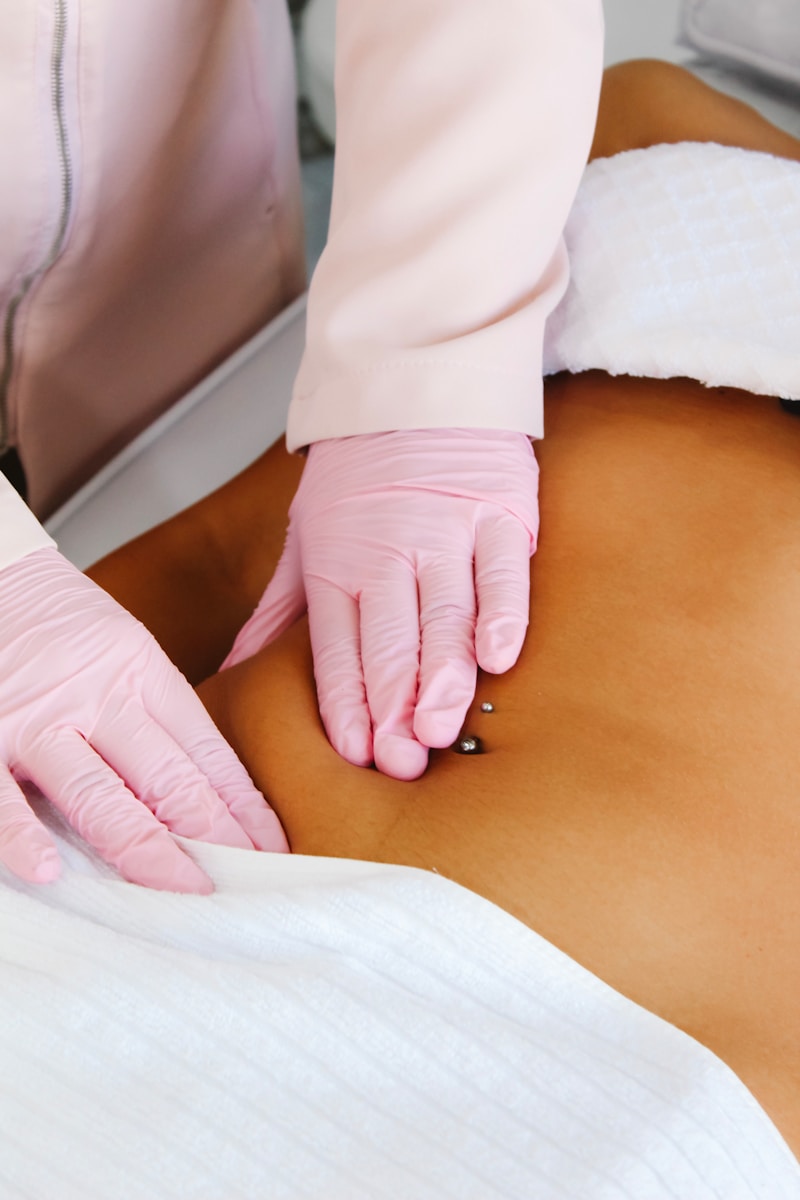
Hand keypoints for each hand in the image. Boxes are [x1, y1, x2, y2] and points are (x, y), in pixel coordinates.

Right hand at [0, 548, 287, 890]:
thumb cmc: (60, 622)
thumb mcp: (125, 649)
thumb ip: (157, 712)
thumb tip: (212, 787)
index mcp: (141, 671)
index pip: (205, 751)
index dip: (242, 807)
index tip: (273, 850)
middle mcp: (95, 695)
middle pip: (166, 777)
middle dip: (214, 837)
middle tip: (250, 882)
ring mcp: (36, 719)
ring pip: (97, 794)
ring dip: (144, 849)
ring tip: (184, 890)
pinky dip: (21, 836)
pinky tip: (50, 871)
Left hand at [223, 429, 537, 779]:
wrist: (414, 388)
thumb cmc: (355, 476)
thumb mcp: (303, 537)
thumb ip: (278, 613)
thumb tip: (232, 675)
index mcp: (336, 563)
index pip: (337, 646)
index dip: (346, 701)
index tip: (353, 753)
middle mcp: (387, 551)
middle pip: (389, 639)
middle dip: (391, 704)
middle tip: (400, 760)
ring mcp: (445, 531)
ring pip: (444, 613)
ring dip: (442, 674)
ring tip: (441, 727)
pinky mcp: (498, 512)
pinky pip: (502, 570)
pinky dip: (502, 612)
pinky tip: (499, 658)